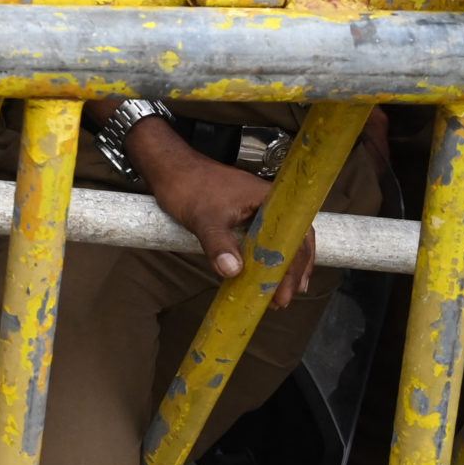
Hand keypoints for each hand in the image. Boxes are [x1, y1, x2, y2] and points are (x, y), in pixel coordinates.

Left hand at [128, 120, 316, 307]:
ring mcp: (258, 208)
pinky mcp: (244, 214)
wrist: (166, 167)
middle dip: (292, 270)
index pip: (297, 236)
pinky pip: (263, 238)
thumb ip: (218, 245)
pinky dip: (265, 257)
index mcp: (270, 199)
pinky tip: (262, 275)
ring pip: (280, 240)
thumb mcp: (203, 219)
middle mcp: (270, 202)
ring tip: (278, 292)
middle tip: (284, 298)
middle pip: (294, 240)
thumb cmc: (186, 186)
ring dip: (281, 266)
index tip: (289, 289)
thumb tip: (232, 271)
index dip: (297, 265)